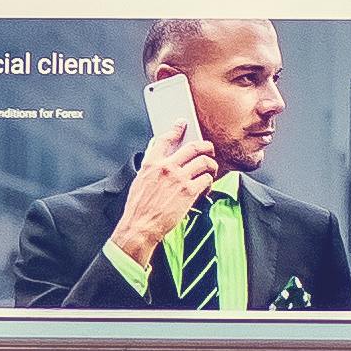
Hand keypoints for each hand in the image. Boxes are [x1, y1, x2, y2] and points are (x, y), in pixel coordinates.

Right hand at [104, 128, 221, 283]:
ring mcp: (179, 178)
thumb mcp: (140, 181)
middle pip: (193, 147)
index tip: (182, 124)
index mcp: (151, 164)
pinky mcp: (189, 192)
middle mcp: (166, 167)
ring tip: (210, 170)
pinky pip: (207, 180)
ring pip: (204, 162)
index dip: (176, 129)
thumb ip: (151, 168)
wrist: (140, 227)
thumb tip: (158, 159)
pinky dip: (209, 183)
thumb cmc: (138, 208)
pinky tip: (206, 188)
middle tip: (208, 149)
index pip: (165, 139)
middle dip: (205, 146)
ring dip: (211, 165)